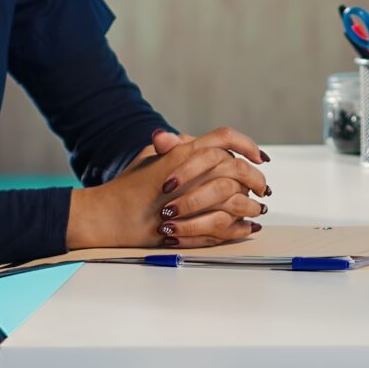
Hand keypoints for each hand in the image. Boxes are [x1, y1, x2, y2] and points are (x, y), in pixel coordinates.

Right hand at [68, 127, 270, 249]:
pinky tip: (247, 228)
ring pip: (235, 201)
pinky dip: (239, 229)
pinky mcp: (188, 226)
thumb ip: (175, 149)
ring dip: (250, 206)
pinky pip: (223, 227)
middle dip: (256, 179)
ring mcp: (189, 201)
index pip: (224, 138)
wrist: (105, 216)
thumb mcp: (149, 158)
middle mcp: (189, 173)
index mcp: (182, 153)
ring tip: (258, 210)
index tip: (259, 157)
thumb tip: (194, 142)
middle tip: (263, 187)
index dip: (247, 144)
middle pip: (236, 170)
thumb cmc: (127, 187)